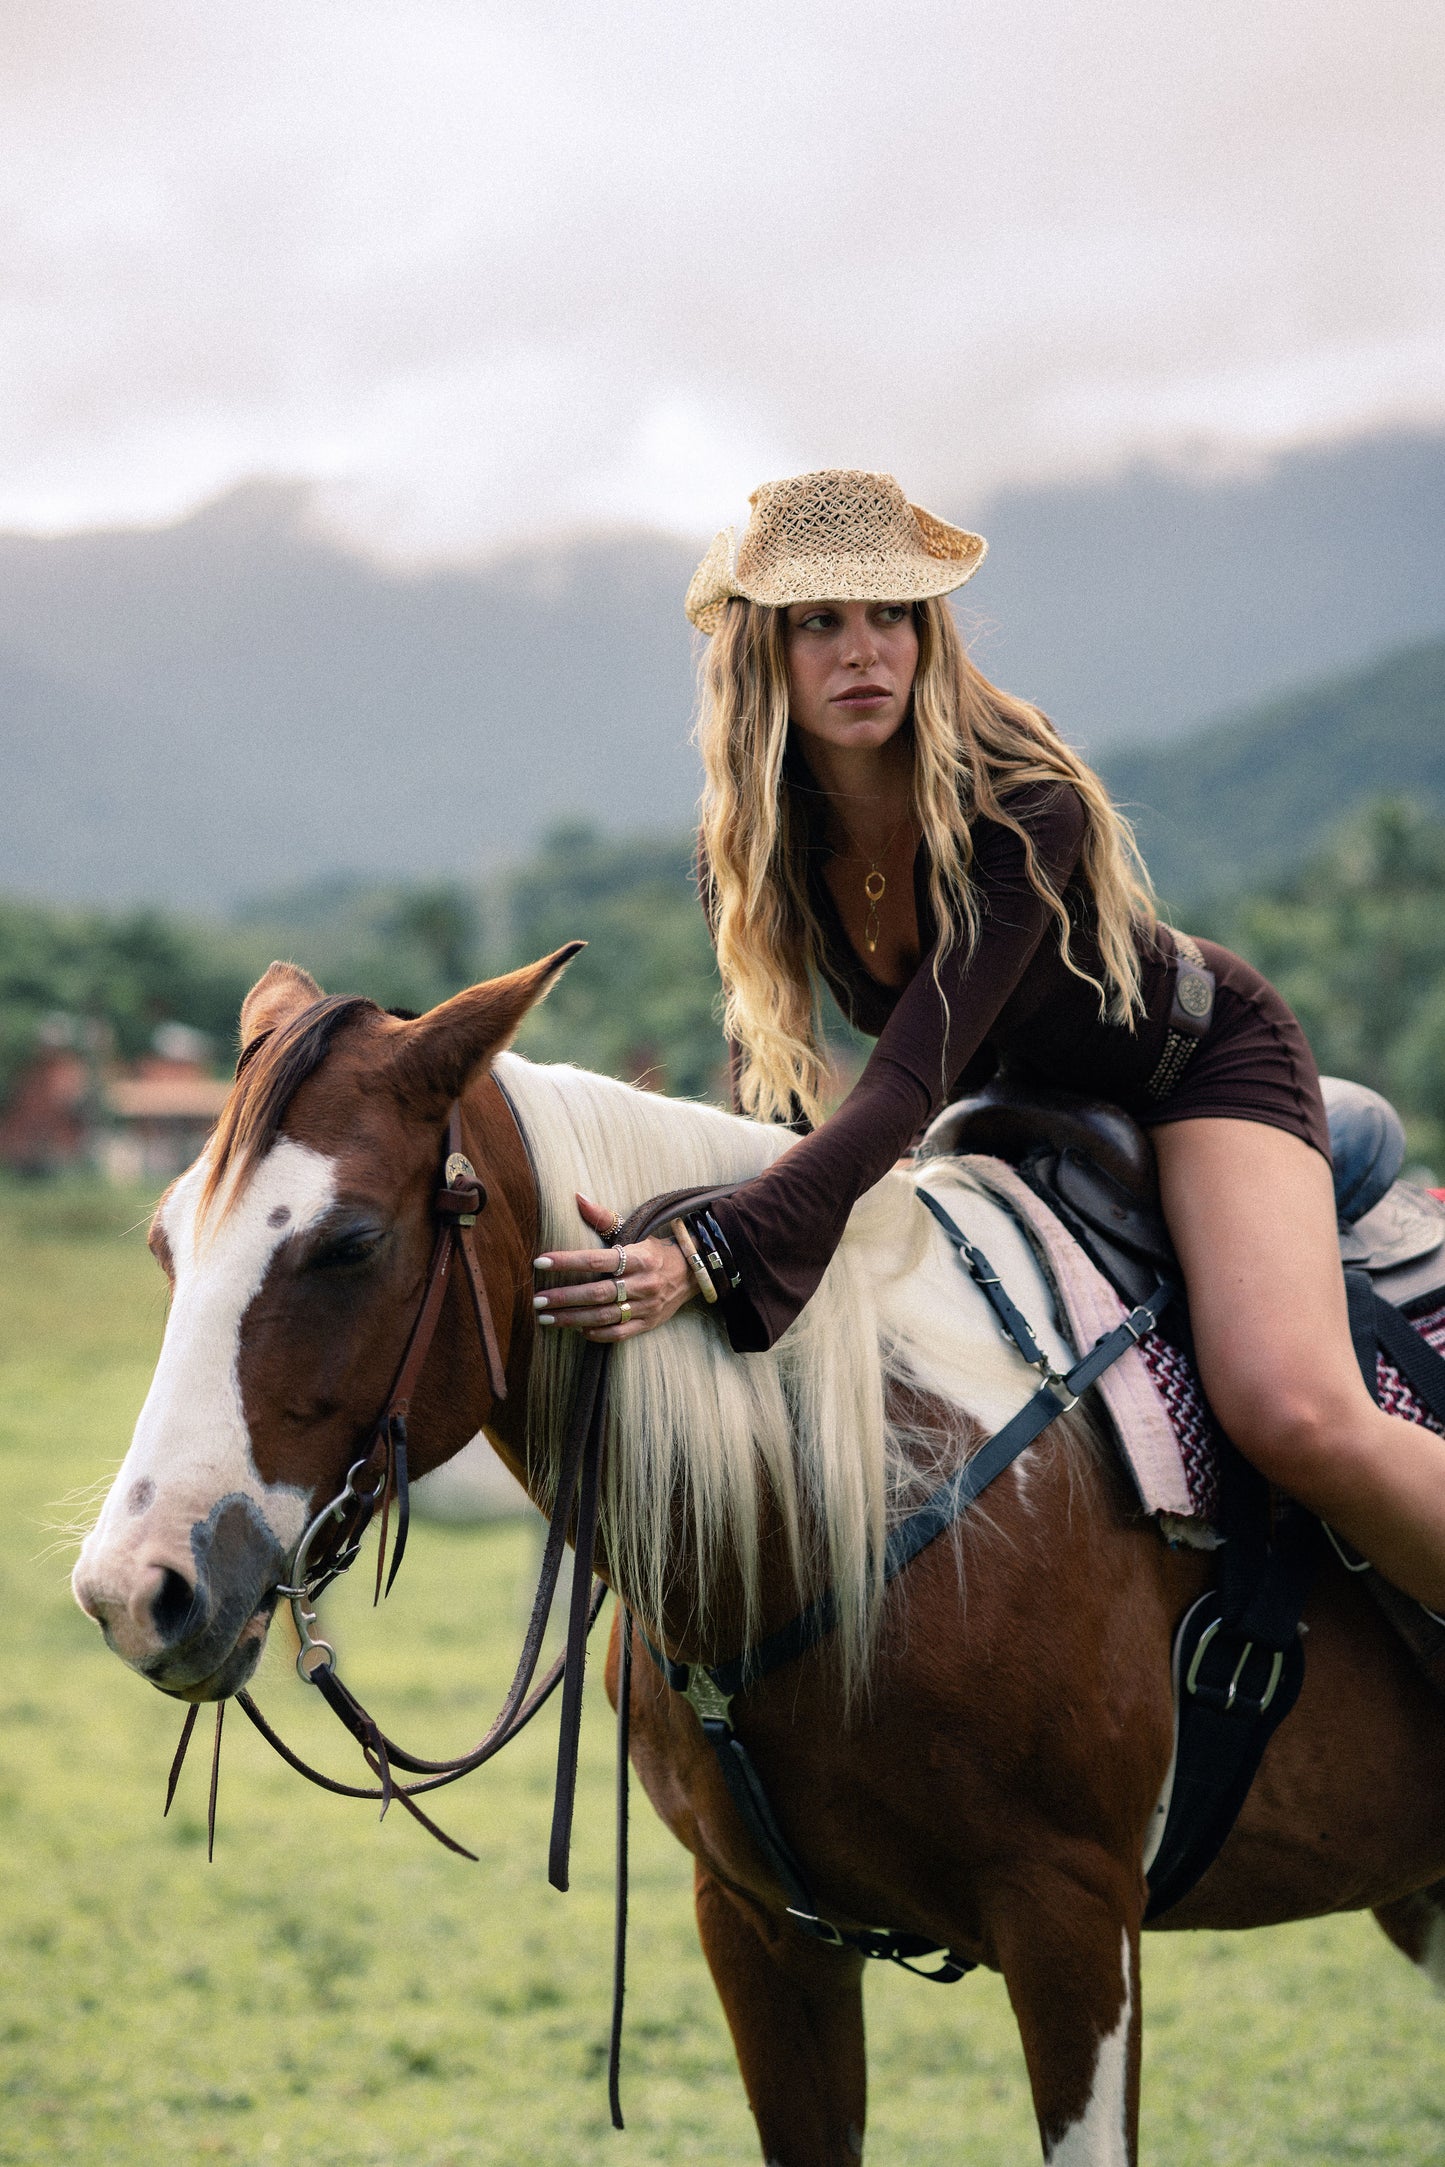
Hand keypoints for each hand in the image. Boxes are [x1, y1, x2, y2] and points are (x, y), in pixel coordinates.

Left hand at [533, 1193, 697, 1341]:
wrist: (691, 1273)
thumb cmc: (653, 1251)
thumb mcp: (633, 1232)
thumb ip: (603, 1218)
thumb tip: (577, 1197)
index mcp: (637, 1257)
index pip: (596, 1260)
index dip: (566, 1261)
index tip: (540, 1262)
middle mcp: (643, 1282)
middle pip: (596, 1292)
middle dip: (564, 1297)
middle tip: (537, 1300)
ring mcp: (647, 1306)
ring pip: (603, 1316)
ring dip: (572, 1318)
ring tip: (546, 1318)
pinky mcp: (649, 1323)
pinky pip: (619, 1333)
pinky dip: (596, 1333)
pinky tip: (577, 1329)